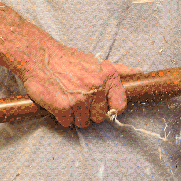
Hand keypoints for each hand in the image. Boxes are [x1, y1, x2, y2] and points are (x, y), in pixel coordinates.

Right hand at [19, 42, 141, 127]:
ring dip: (74, 116)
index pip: (120, 106)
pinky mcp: (63, 107)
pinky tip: (58, 103)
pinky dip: (61, 117)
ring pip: (83, 123)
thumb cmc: (68, 60)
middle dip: (89, 112)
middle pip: (99, 118)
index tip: (99, 105)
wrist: (39, 56)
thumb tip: (141, 72)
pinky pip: (67, 123)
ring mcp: (80, 98)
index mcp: (109, 77)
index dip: (109, 108)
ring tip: (67, 99)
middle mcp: (97, 87)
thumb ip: (120, 70)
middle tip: (78, 98)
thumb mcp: (98, 61)